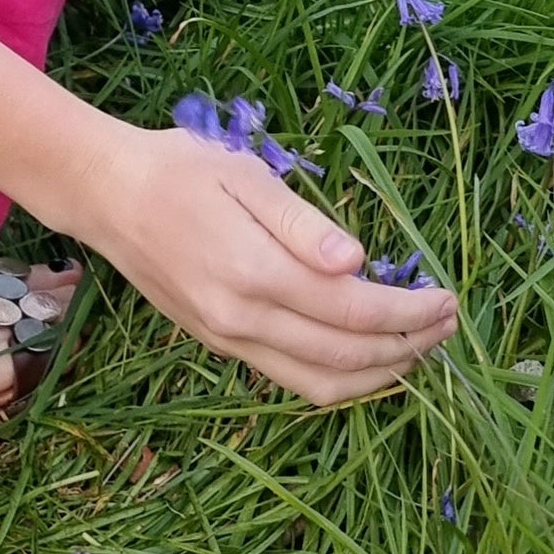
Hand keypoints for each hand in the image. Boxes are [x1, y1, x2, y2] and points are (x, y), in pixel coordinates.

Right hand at [83, 128, 458, 404]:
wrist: (105, 194)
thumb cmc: (178, 168)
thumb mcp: (244, 173)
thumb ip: (302, 222)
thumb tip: (359, 262)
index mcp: (253, 272)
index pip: (354, 310)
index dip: (409, 311)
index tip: (448, 298)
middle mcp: (242, 321)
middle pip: (346, 358)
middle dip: (408, 346)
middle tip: (448, 324)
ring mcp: (228, 340)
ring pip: (320, 385)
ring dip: (379, 374)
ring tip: (418, 346)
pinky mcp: (220, 344)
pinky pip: (292, 378)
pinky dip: (339, 376)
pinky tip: (363, 351)